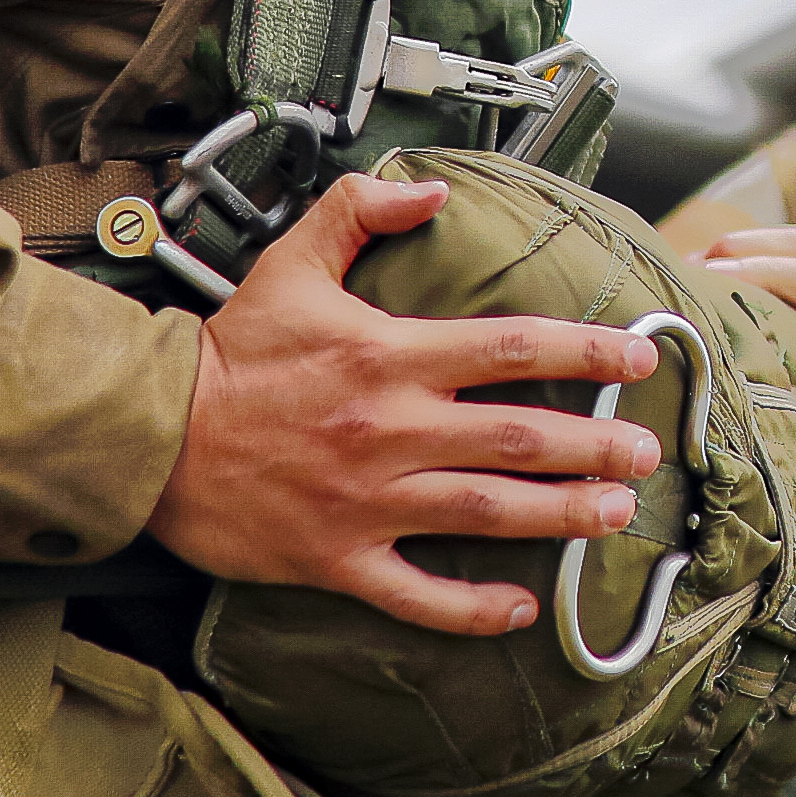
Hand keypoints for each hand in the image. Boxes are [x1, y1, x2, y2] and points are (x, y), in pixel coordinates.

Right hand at [153, 174, 663, 632]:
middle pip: (519, 437)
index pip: (514, 345)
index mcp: (389, 355)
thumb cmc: (227, 354)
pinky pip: (417, 593)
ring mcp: (367, 501)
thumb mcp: (292, 262)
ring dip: (560, 516)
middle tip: (648, 454)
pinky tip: (522, 609)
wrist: (148, 436)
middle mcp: (390, 429)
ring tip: (614, 516)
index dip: (589, 348)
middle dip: (596, 446)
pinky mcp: (338, 558)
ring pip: (487, 513)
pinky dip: (471, 609)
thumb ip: (361, 211)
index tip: (643, 355)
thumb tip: (432, 187)